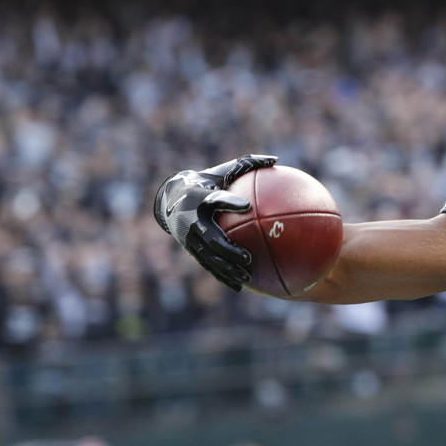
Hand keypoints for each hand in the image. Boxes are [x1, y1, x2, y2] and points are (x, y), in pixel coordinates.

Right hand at [154, 154, 276, 290]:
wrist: (169, 198)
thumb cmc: (205, 182)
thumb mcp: (220, 172)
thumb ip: (246, 164)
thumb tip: (276, 159)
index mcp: (200, 197)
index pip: (216, 199)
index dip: (230, 202)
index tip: (246, 206)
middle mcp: (191, 219)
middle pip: (210, 237)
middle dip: (228, 248)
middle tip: (247, 256)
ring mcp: (189, 237)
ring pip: (208, 256)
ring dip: (227, 268)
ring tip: (246, 276)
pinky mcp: (190, 249)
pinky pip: (208, 265)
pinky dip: (223, 276)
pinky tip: (240, 286)